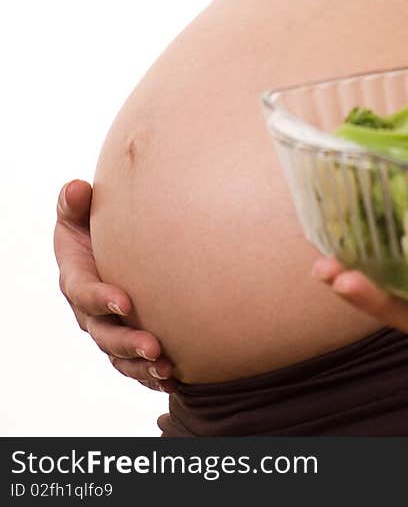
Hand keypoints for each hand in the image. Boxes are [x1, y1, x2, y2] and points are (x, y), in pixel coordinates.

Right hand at [55, 179, 177, 390]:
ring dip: (141, 365)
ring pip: (120, 356)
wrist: (108, 243)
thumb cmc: (92, 224)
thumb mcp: (78, 210)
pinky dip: (152, 374)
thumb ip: (74, 202)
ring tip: (167, 368)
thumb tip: (77, 189)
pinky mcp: (127, 340)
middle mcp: (91, 312)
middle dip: (127, 342)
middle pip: (104, 335)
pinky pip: (136, 364)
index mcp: (77, 278)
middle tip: (153, 346)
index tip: (125, 301)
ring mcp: (109, 329)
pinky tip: (175, 377)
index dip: (101, 300)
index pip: (84, 293)